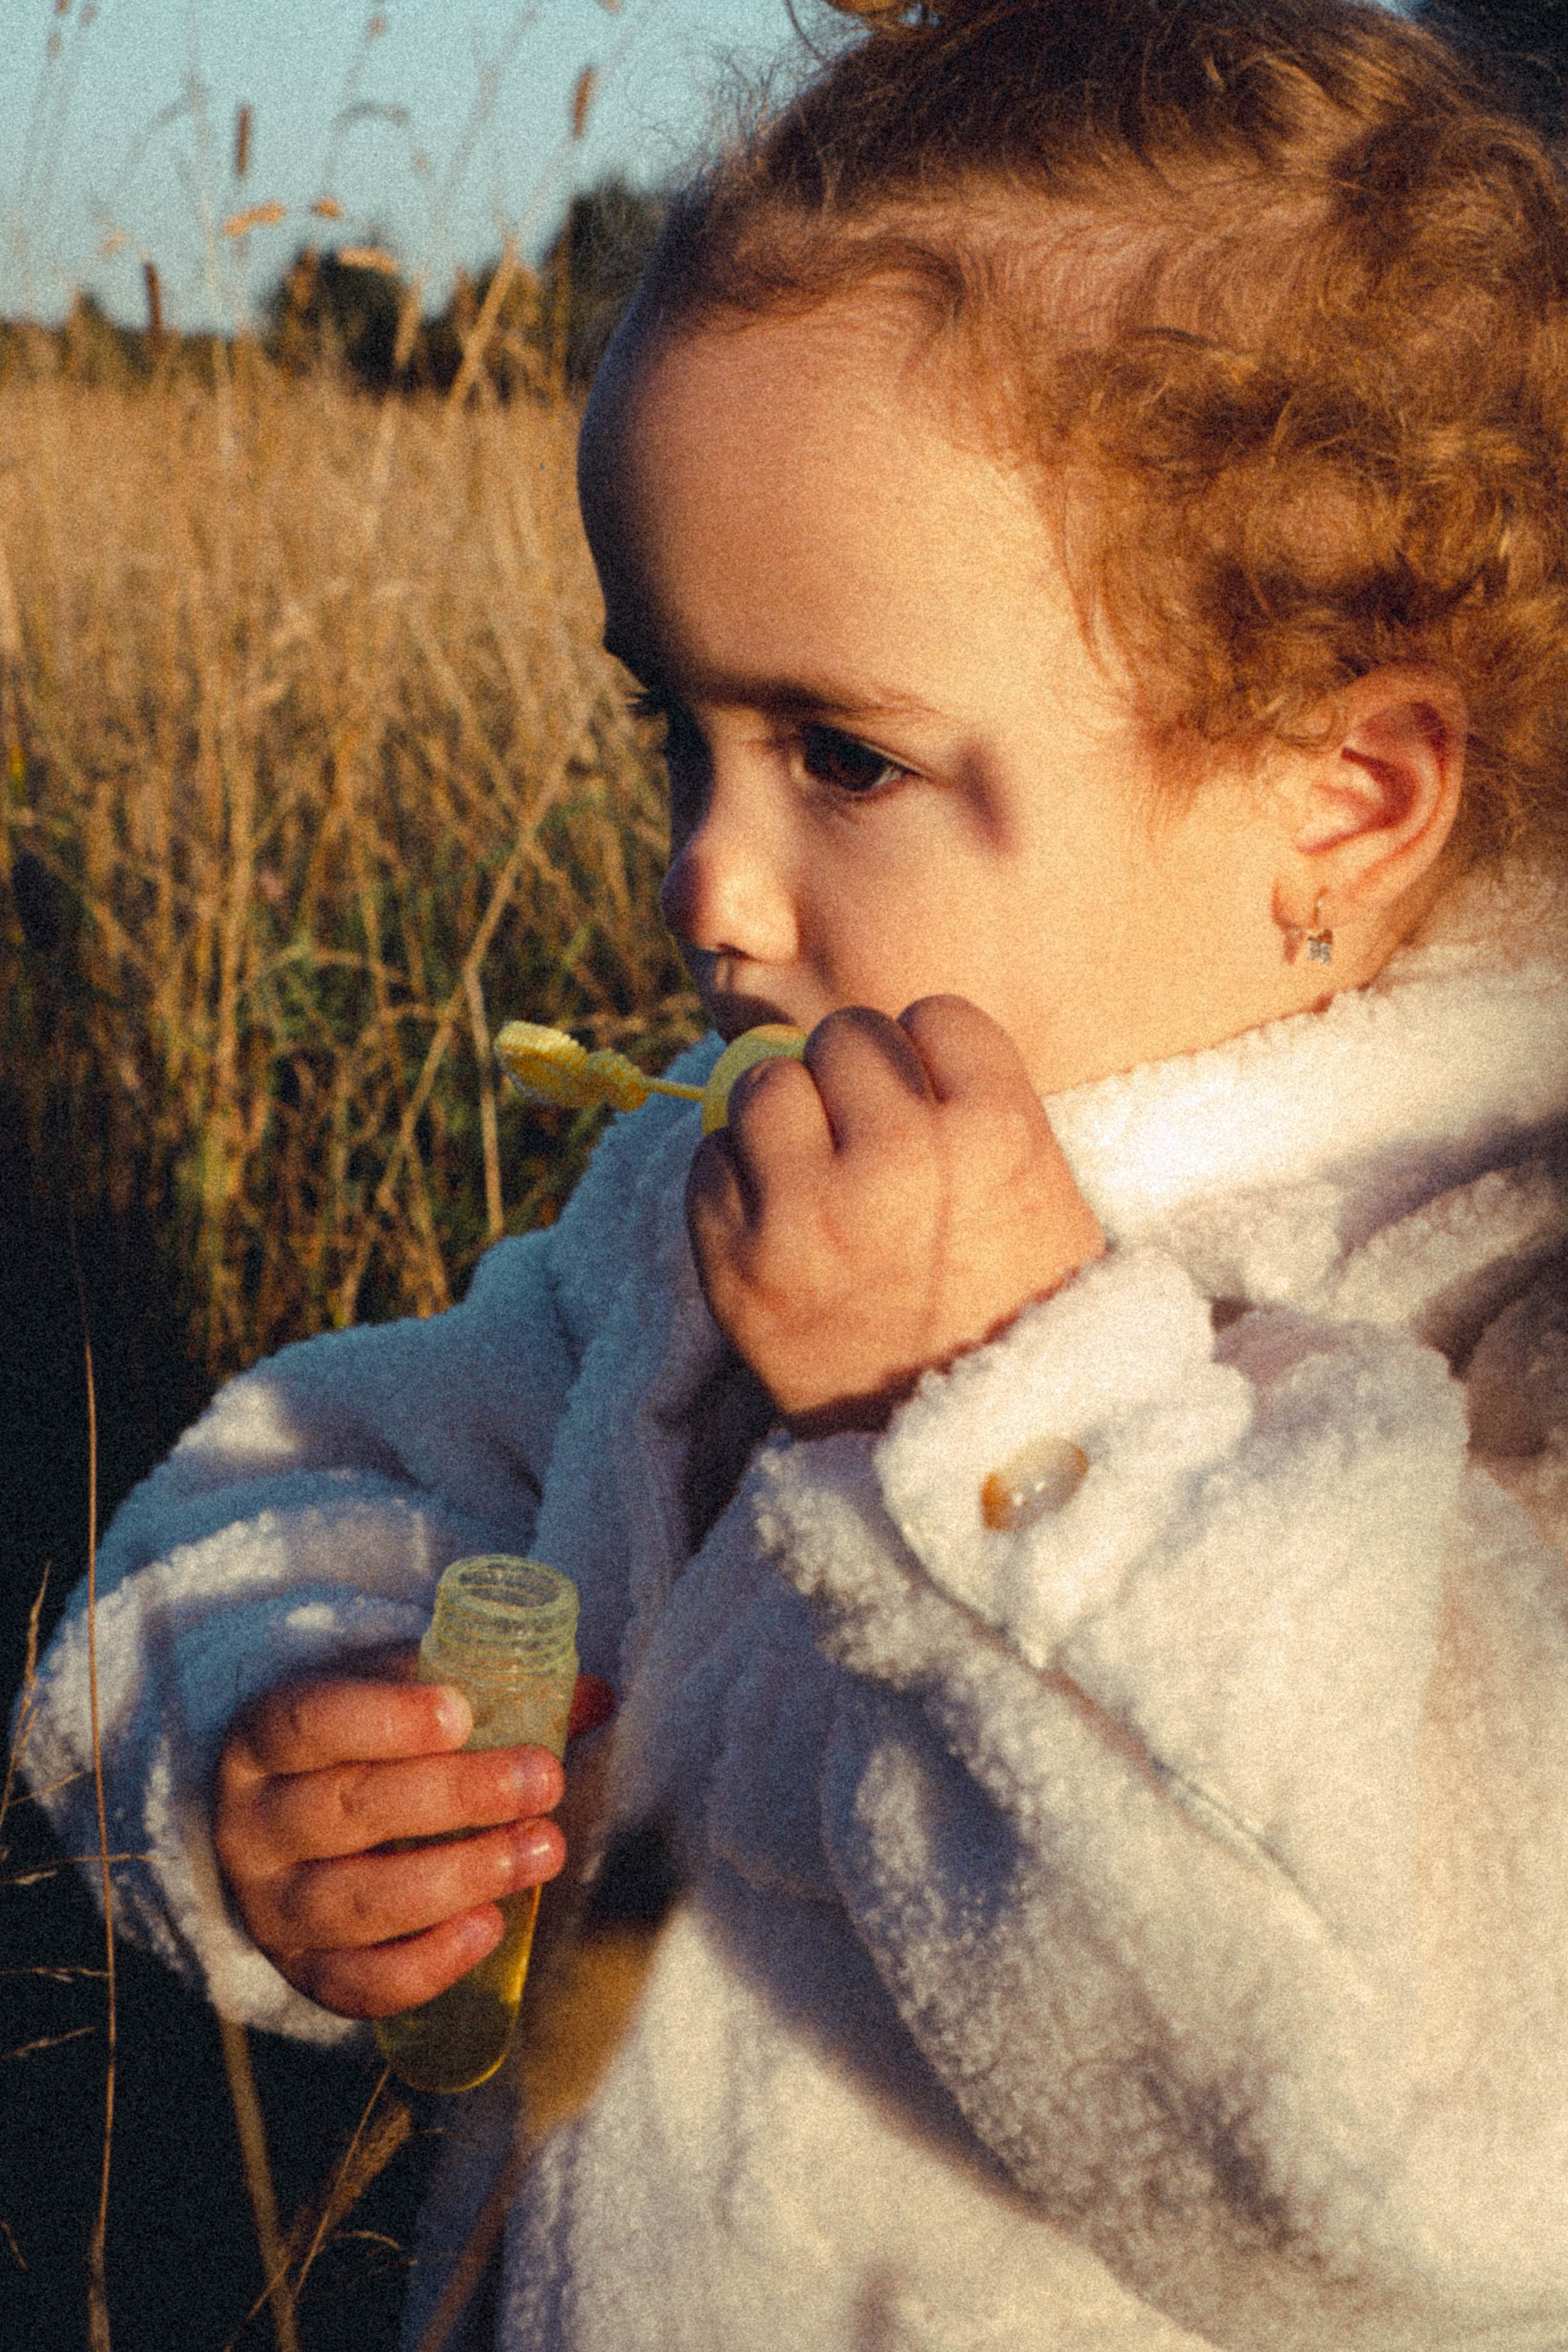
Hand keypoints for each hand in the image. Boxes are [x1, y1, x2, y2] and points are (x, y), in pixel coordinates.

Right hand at [213, 1647, 614, 2019]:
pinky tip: (490, 1927)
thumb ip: (486, 1690)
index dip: (384, 1718)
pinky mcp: (301, 1971)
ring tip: (542, 1849)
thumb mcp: (400, 1699)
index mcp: (264, 1736)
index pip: (311, 1721)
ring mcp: (271, 1906)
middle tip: (543, 1781)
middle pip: (349, 1808)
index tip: (462, 1714)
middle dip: (456, 1795)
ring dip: (461, 1876)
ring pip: (359, 1900)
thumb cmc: (361, 1746)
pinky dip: (427, 1963)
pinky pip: (359, 1983)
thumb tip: (594, 1696)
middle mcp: (253, 1823)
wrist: (291, 1823)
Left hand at [686, 996, 1104, 1434]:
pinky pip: (708, 1158)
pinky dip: (735, 1177)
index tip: (931, 1099)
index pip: (935, 1017)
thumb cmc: (1015, 1316)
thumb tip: (879, 1038)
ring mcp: (811, 1212)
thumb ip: (971, 1107)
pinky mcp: (738, 1263)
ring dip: (786, 1115)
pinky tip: (776, 1217)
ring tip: (815, 1171)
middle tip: (866, 1137)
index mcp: (995, 1134)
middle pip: (843, 1037)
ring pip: (766, 1084)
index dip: (928, 1056)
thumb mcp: (1041, 1195)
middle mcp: (900, 1159)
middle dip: (853, 1079)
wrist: (975, 1457)